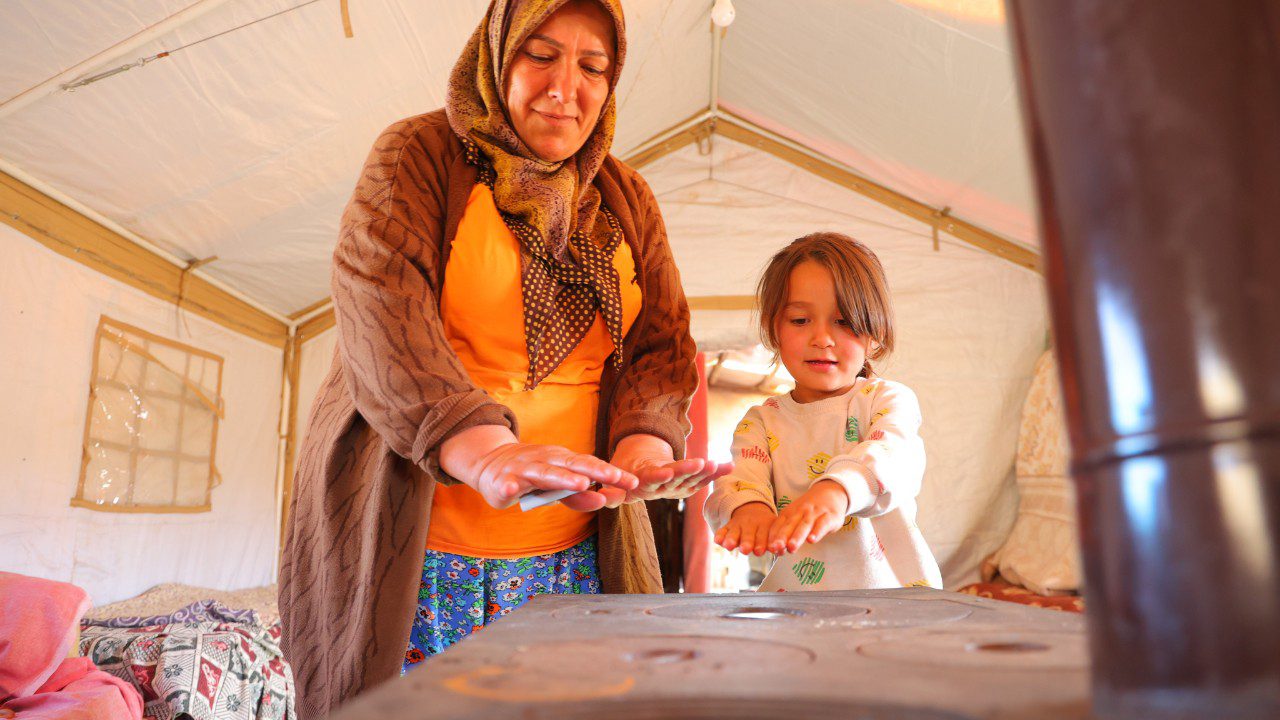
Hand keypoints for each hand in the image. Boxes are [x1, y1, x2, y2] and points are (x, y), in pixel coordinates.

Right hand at [439, 425, 637, 510]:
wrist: (490, 463)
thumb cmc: (531, 475)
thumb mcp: (556, 485)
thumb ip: (577, 495)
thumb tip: (602, 500)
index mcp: (562, 460)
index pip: (591, 466)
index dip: (611, 474)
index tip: (632, 482)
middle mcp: (547, 460)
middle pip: (573, 465)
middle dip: (594, 471)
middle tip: (614, 477)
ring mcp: (525, 468)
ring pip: (545, 472)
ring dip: (562, 478)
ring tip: (580, 484)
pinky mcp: (504, 480)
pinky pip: (507, 484)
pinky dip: (509, 487)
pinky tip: (510, 491)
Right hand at [609, 434, 733, 502]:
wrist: (637, 479)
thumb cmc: (627, 473)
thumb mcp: (616, 480)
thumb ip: (612, 492)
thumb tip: (602, 498)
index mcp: (644, 484)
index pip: (651, 480)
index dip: (660, 476)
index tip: (667, 472)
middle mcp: (662, 488)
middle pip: (675, 480)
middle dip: (688, 470)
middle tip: (701, 462)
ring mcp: (675, 488)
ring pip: (691, 480)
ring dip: (705, 471)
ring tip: (716, 462)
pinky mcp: (686, 486)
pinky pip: (702, 479)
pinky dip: (716, 472)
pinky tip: (730, 465)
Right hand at [713, 502, 775, 555]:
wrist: (752, 509)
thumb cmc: (766, 527)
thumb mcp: (773, 530)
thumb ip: (777, 542)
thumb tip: (782, 551)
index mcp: (765, 525)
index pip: (764, 535)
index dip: (762, 543)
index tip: (760, 551)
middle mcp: (751, 525)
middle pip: (749, 534)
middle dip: (747, 542)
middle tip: (745, 549)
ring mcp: (738, 525)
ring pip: (734, 532)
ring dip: (731, 539)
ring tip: (729, 545)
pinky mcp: (728, 526)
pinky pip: (722, 530)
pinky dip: (719, 535)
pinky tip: (717, 540)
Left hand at [767, 480, 849, 553]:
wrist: (830, 492)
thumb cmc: (809, 510)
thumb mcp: (796, 516)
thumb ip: (787, 531)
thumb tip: (776, 549)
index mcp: (790, 512)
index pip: (779, 524)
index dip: (774, 536)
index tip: (770, 548)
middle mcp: (801, 511)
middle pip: (790, 525)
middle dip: (783, 537)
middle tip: (777, 548)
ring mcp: (815, 513)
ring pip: (805, 525)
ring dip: (797, 536)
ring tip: (791, 547)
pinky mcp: (829, 516)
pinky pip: (822, 524)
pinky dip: (817, 532)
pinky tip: (812, 540)